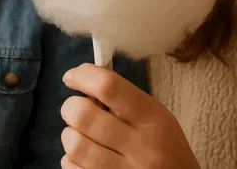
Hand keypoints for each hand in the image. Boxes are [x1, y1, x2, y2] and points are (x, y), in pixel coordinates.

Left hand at [60, 63, 199, 168]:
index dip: (83, 76)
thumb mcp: (157, 118)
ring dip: (70, 136)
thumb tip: (80, 82)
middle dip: (70, 108)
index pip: (109, 87)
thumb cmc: (166, 150)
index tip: (72, 77)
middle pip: (83, 116)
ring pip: (75, 146)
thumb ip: (123, 100)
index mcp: (153, 119)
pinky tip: (85, 159)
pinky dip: (71, 161)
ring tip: (81, 136)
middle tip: (75, 110)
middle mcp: (142, 148)